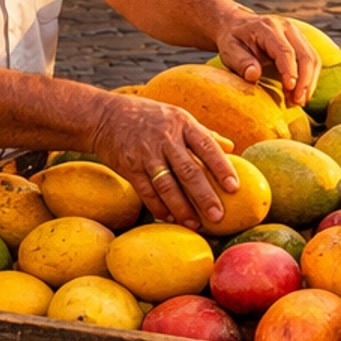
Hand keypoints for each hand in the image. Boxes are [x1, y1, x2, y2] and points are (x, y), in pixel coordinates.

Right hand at [92, 95, 238, 230]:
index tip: (234, 188)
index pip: (207, 146)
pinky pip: (146, 191)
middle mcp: (166, 138)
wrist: (105, 116)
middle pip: (189, 170)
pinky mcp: (129, 167)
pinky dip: (158, 207)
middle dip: (204, 196)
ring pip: (167, 185)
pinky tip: (170, 218)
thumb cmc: (150, 117)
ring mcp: (146, 153)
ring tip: (195, 225)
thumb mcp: (177, 116)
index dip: (222, 167)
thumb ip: (203, 133)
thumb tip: (232, 147)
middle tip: (218, 216)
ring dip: (182, 208)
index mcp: (183, 123)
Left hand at [216, 8, 318, 107]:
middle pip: (305, 54)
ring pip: (313, 58)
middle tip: (297, 102)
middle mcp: (287, 27)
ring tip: (299, 101)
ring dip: (310, 82)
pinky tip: (301, 93)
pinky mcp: (301, 41)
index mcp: (268, 28)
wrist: (237, 25)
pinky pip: (313, 59)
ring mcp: (296, 33)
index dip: (289, 71)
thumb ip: (241, 63)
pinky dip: (310, 78)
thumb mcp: (229, 51)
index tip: (289, 89)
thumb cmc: (233, 40)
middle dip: (305, 80)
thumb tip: (253, 76)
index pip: (285, 51)